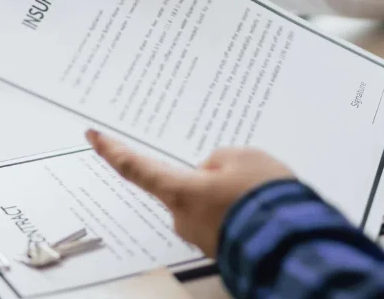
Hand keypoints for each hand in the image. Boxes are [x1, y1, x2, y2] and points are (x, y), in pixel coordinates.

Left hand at [85, 130, 293, 256]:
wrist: (291, 241)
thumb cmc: (264, 199)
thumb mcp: (244, 157)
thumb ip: (219, 158)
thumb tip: (213, 171)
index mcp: (180, 191)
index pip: (135, 168)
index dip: (112, 150)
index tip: (92, 136)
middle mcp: (183, 219)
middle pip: (187, 185)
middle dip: (213, 177)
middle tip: (245, 175)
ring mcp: (201, 237)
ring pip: (209, 202)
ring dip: (231, 194)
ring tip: (261, 194)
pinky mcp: (220, 247)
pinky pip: (225, 219)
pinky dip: (240, 210)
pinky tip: (262, 209)